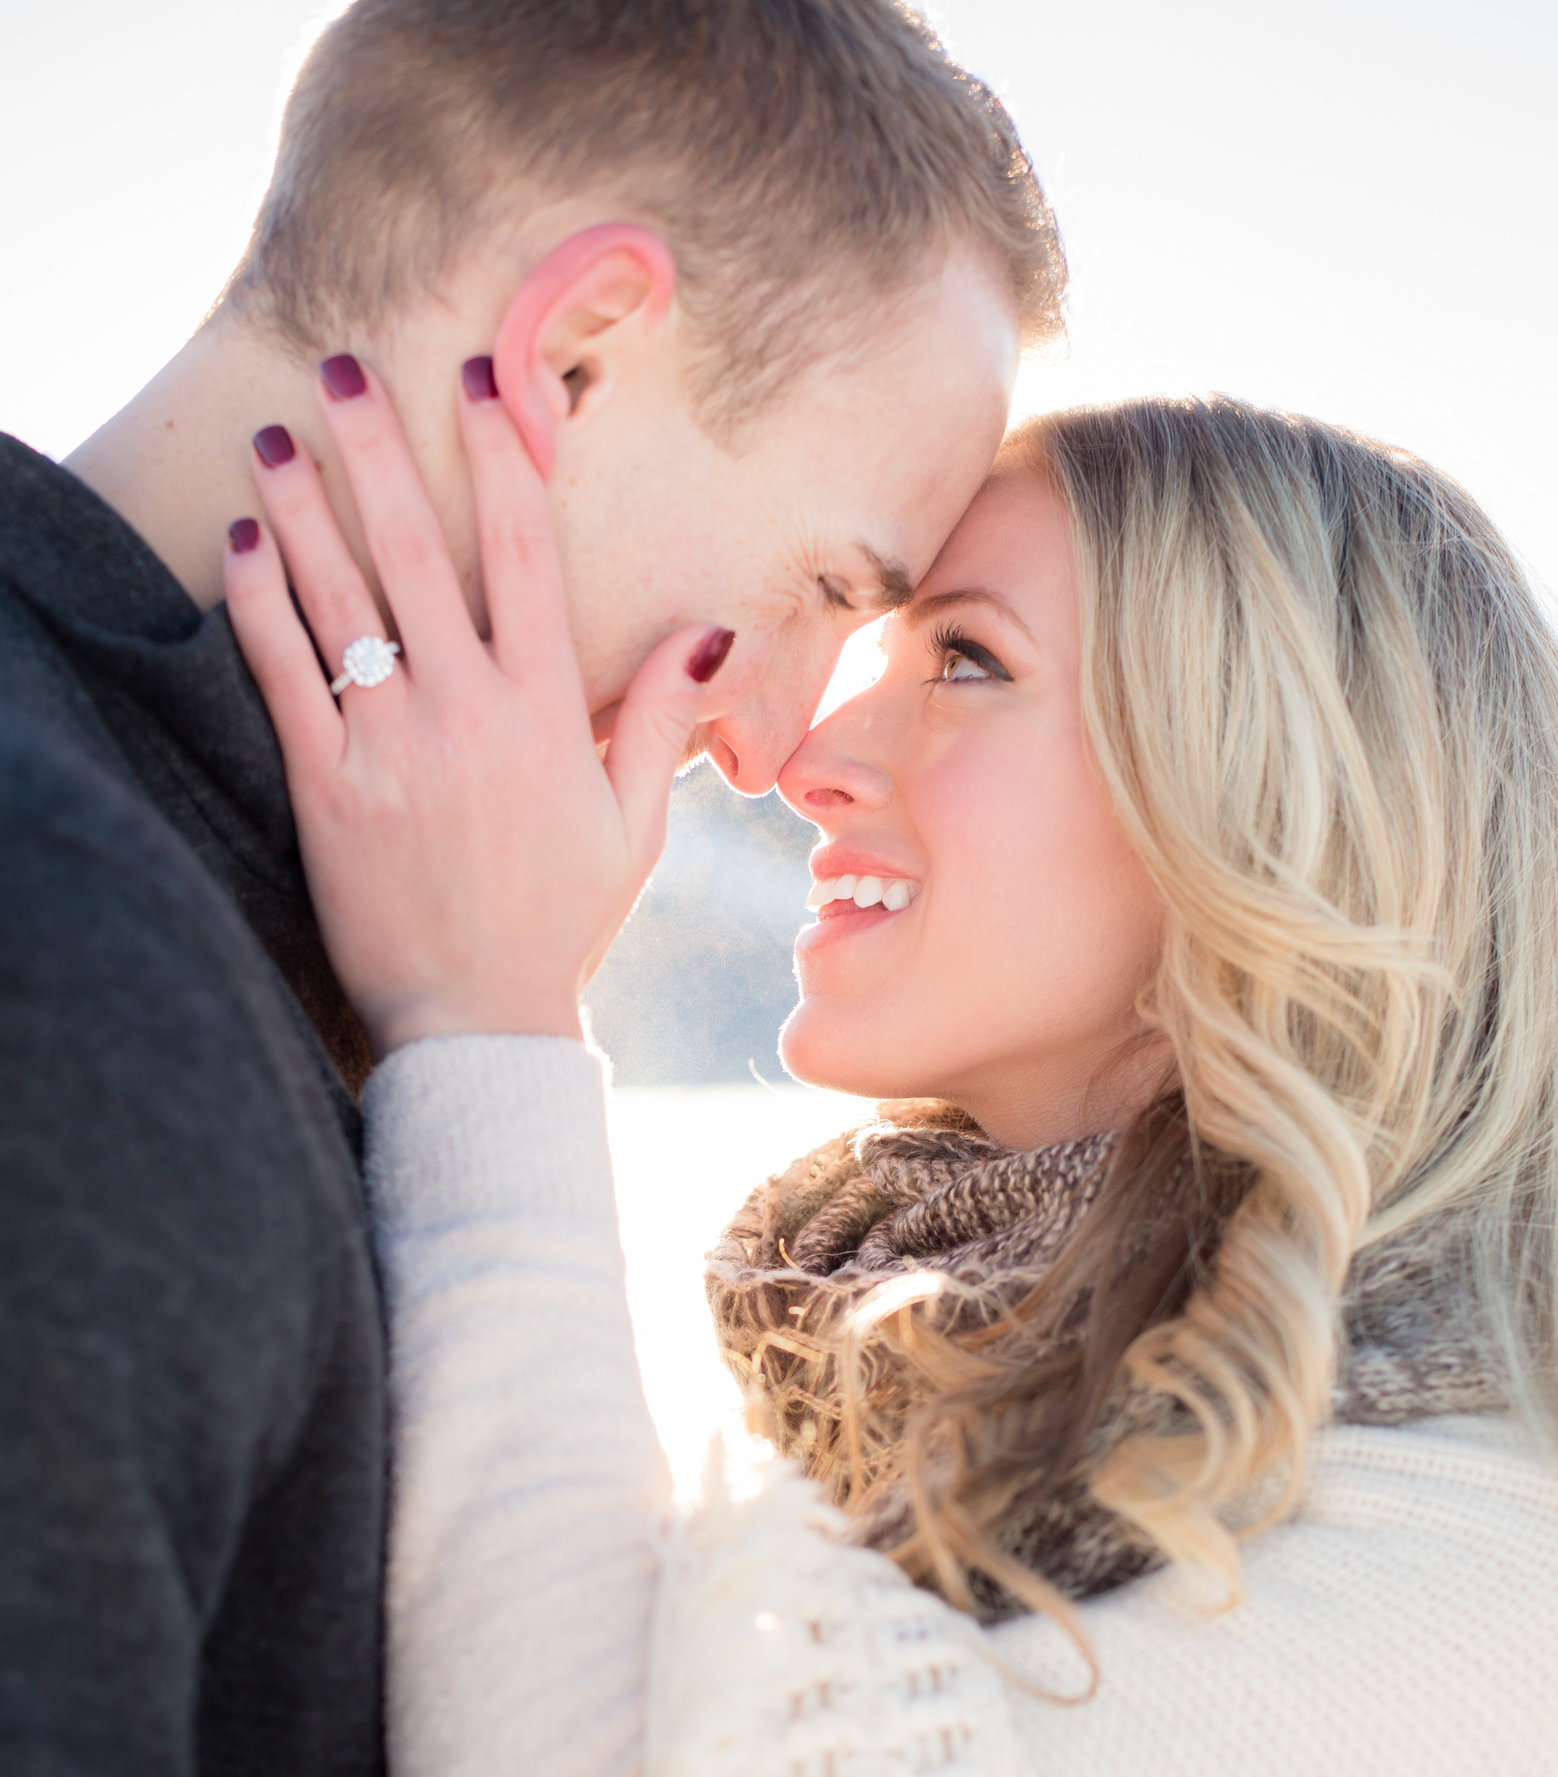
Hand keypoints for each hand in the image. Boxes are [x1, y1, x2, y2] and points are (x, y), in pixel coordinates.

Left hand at [223, 357, 738, 1056]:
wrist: (478, 1021)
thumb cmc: (561, 925)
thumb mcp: (634, 827)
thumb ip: (657, 720)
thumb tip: (709, 632)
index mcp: (543, 713)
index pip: (521, 553)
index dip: (500, 455)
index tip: (479, 378)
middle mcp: (465, 713)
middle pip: (413, 550)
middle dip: (376, 448)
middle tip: (345, 370)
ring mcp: (389, 747)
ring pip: (338, 599)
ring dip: (301, 506)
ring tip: (274, 435)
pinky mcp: (326, 788)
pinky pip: (284, 674)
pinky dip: (260, 601)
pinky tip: (244, 541)